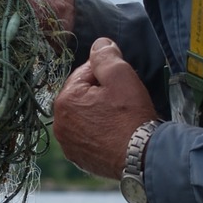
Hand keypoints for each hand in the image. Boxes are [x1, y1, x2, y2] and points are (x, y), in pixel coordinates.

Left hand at [53, 38, 158, 179]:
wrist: (143, 158)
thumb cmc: (131, 116)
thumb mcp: (120, 76)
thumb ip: (106, 56)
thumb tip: (99, 43)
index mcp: (64, 101)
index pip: (84, 73)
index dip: (106, 74)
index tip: (123, 83)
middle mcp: (60, 124)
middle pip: (83, 96)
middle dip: (101, 93)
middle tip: (124, 100)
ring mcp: (68, 145)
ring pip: (85, 117)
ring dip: (99, 112)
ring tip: (121, 117)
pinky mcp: (80, 159)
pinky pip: (88, 137)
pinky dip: (99, 132)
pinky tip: (116, 133)